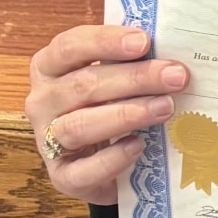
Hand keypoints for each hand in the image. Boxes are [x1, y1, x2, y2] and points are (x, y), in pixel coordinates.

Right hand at [24, 25, 190, 206]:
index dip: (106, 42)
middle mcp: (41, 101)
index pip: (69, 46)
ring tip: (164, 108)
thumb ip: (129, 63)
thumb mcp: (111, 79)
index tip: (144, 41)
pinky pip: (84, 169)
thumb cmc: (105, 107)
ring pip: (81, 125)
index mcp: (48, 67)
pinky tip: (139, 146)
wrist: (97, 162)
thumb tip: (170, 58)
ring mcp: (47, 140)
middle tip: (175, 77)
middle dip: (135, 78)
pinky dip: (113, 158)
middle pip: (83, 85)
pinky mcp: (62, 176)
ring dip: (126, 115)